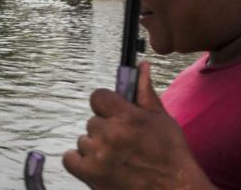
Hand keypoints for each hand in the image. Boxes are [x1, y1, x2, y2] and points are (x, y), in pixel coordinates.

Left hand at [62, 62, 214, 189]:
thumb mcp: (162, 120)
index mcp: (128, 117)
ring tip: (117, 157)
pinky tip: (98, 164)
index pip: (98, 96)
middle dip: (105, 129)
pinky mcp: (90, 174)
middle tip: (123, 143)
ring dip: (95, 147)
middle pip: (92, 121)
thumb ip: (145, 92)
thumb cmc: (171, 157)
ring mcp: (98, 155)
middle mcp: (110, 134)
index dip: (106, 105)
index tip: (114, 114)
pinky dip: (80, 161)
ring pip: (83, 140)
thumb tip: (141, 67)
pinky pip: (70, 158)